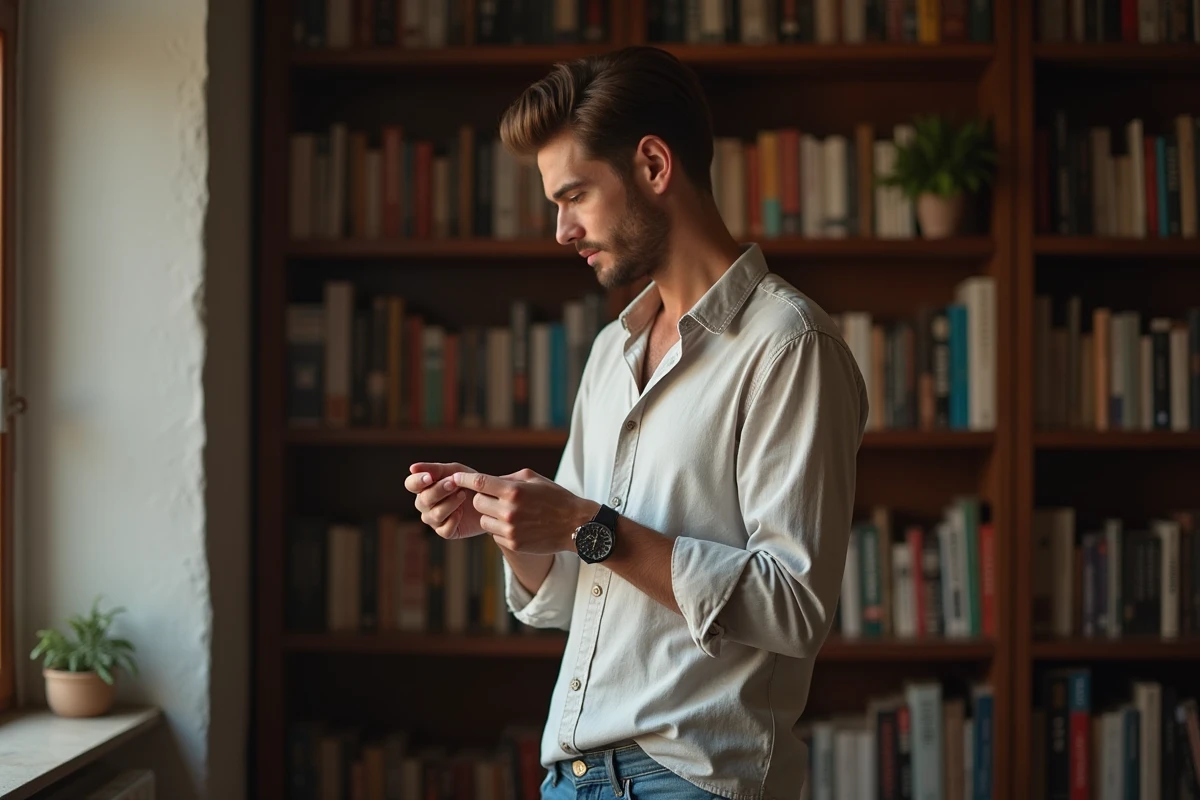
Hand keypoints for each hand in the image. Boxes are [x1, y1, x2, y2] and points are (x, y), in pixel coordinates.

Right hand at [404, 462, 485, 539]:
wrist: (490, 498)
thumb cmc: (468, 482)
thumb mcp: (454, 470)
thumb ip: (434, 469)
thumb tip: (412, 468)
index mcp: (424, 487)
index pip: (411, 484)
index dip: (417, 481)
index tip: (429, 478)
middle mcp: (425, 505)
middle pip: (423, 500)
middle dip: (439, 490)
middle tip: (454, 483)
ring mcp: (434, 520)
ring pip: (435, 515)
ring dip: (450, 503)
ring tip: (463, 495)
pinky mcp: (447, 532)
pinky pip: (445, 529)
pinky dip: (454, 520)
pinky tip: (462, 512)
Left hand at [453, 468, 597, 554]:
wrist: (575, 525)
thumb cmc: (554, 497)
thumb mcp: (534, 479)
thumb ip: (508, 478)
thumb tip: (486, 481)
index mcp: (514, 491)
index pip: (479, 483)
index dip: (464, 479)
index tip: (455, 478)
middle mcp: (509, 510)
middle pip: (477, 503)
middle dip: (483, 499)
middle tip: (496, 498)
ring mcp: (510, 529)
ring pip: (483, 521)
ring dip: (491, 516)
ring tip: (508, 513)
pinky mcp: (513, 544)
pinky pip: (494, 535)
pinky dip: (500, 529)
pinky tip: (517, 525)